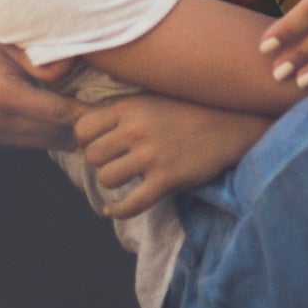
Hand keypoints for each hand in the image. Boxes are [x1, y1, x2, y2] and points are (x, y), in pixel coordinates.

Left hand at [74, 95, 267, 218]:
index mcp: (130, 106)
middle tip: (118, 160)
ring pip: (106, 179)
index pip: (83, 129)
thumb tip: (75, 115)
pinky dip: (117, 210)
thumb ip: (118, 108)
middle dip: (101, 161)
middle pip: (92, 156)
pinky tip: (114, 208)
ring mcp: (152, 155)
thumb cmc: (189, 108)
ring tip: (127, 176)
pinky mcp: (166, 179)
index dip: (87, 140)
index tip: (101, 144)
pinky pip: (128, 205)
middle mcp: (137, 129)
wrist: (232, 123)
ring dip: (113, 182)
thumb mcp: (151, 97)